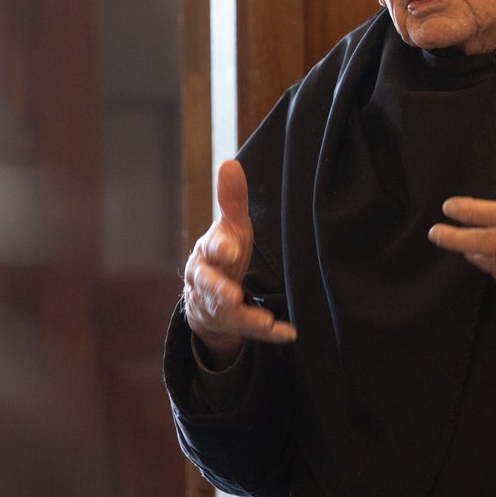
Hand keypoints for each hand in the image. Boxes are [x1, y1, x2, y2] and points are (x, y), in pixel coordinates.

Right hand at [182, 159, 296, 367]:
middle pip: (208, 284)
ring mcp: (215, 305)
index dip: (220, 247)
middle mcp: (206, 279)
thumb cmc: (224, 252)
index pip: (211, 247)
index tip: (231, 248)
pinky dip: (268, 333)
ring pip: (227, 312)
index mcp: (208, 251)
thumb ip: (232, 199)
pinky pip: (248, 330)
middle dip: (219, 289)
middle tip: (233, 295)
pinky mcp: (230, 323)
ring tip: (266, 322)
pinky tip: (289, 333)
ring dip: (246, 318)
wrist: (208, 294)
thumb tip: (230, 163)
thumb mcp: (231, 226)